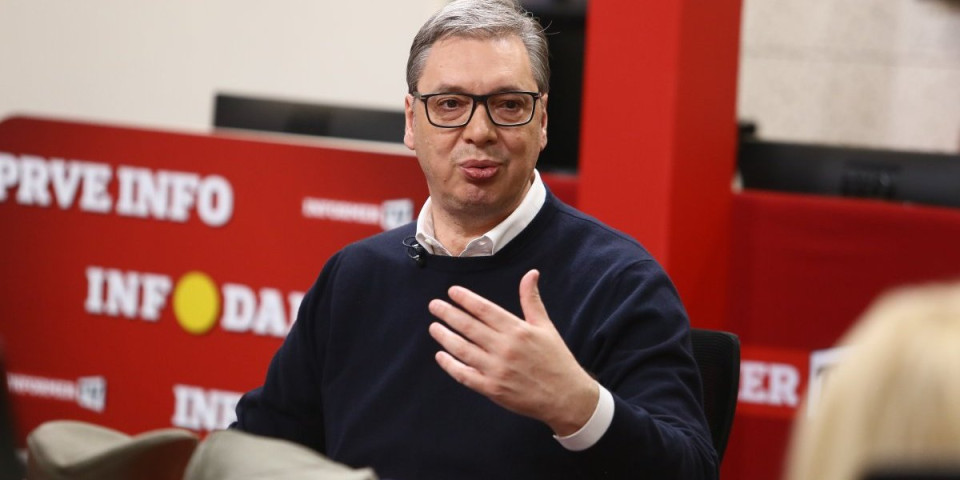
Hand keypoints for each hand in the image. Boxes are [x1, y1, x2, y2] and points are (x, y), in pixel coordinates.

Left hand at [427, 269, 598, 435]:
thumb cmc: (556, 359)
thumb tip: (531, 273)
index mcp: (517, 330)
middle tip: (434, 305)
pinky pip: (465, 375)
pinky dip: (451, 366)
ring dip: (445, 337)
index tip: (451, 292)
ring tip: (434, 327)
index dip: (465, 299)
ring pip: (463, 350)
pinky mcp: (493, 389)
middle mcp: (505, 348)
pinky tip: (441, 356)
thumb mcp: (546, 326)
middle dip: (448, 314)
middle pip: (469, 327)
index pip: (484, 309)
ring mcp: (497, 369)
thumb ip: (531, 300)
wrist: (566, 396)